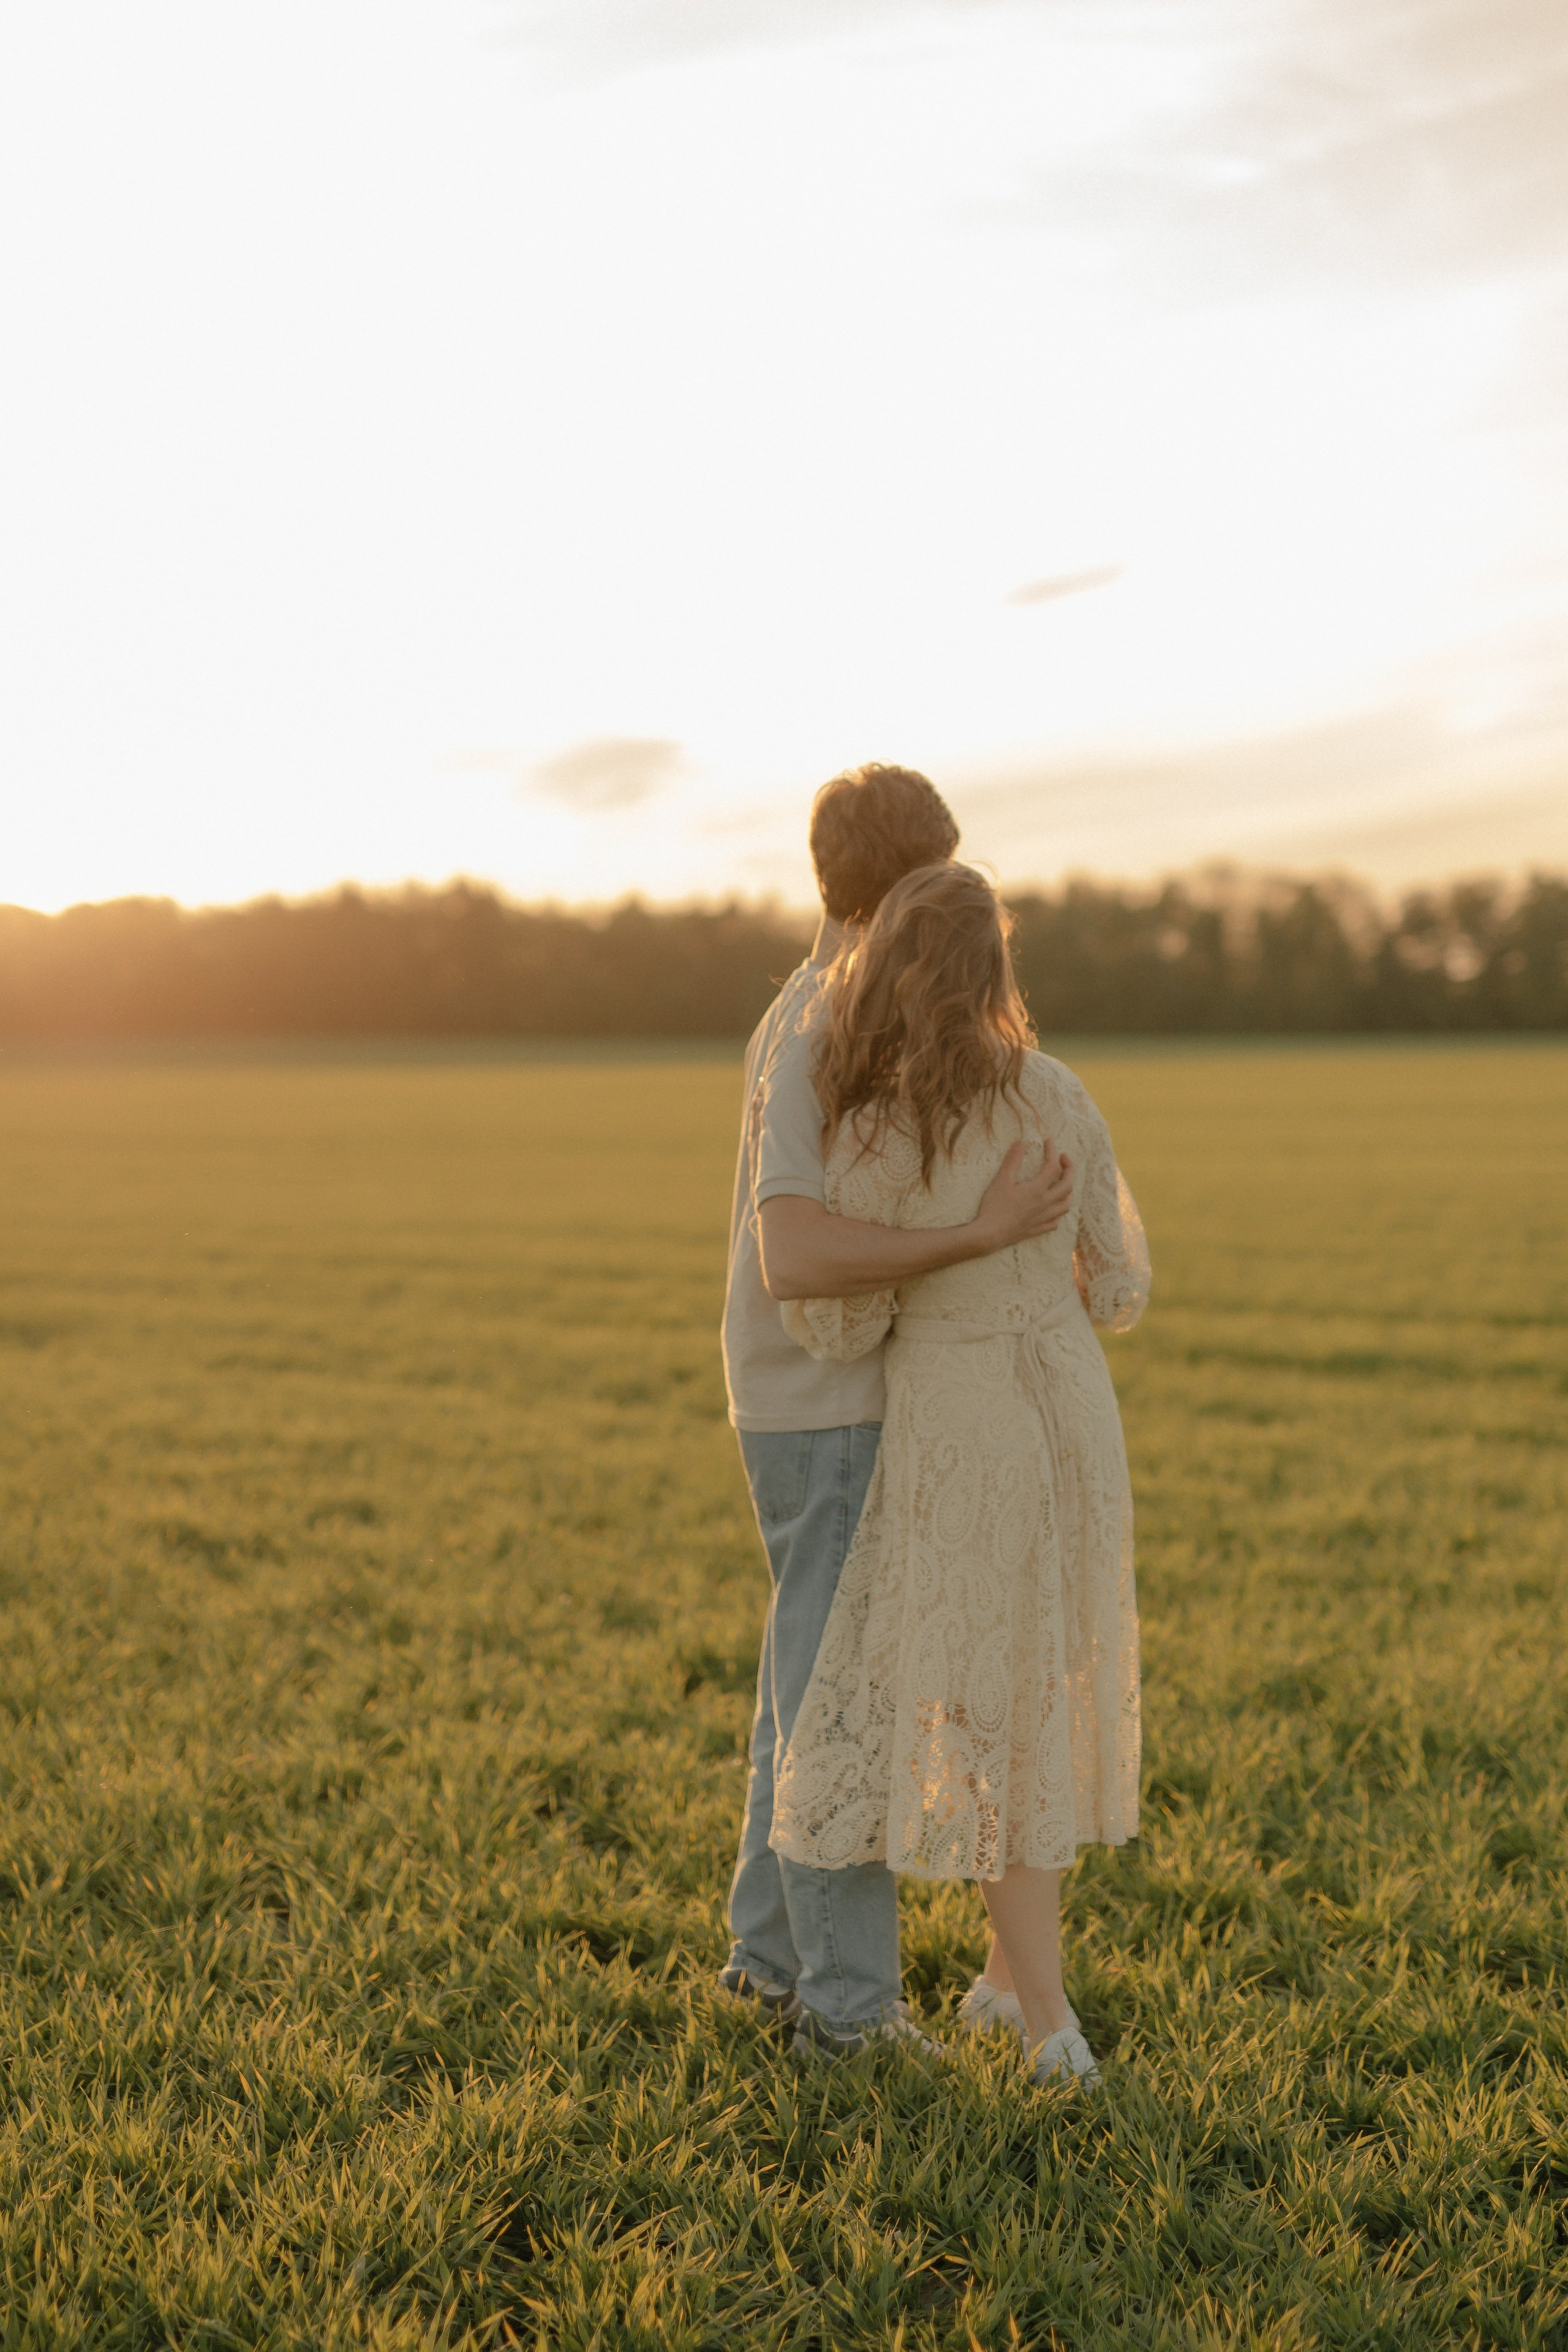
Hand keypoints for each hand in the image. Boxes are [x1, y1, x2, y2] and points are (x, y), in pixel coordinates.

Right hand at [970, 1138, 1073, 1254]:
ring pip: (1066, 1204)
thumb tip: (1021, 1143)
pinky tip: (1052, 1209)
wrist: (989, 1235)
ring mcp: (1043, 1217)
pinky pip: (1055, 1222)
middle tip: (1063, 1158)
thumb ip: (1012, 1161)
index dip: (1052, 1151)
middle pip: (1068, 1184)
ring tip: (1062, 1182)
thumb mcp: (1001, 1181)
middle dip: (1069, 1168)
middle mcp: (1045, 1203)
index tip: (1048, 1141)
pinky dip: (1057, 1212)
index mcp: (1037, 1189)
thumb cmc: (994, 1207)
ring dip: (1068, 1190)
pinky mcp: (1037, 1229)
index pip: (1053, 1166)